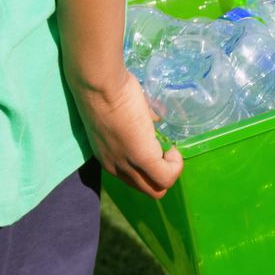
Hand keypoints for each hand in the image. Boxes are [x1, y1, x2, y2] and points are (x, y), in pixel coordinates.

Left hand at [71, 69, 182, 198]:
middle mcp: (115, 167)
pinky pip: (166, 177)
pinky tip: (173, 148)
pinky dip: (175, 166)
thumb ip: (139, 120)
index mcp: (108, 157)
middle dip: (161, 172)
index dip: (149, 165)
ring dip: (169, 171)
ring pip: (156, 189)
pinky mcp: (142, 158)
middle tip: (166, 150)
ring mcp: (128, 165)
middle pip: (145, 188)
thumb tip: (154, 119)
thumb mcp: (122, 113)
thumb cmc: (107, 90)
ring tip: (169, 150)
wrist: (100, 85)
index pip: (132, 177)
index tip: (156, 145)